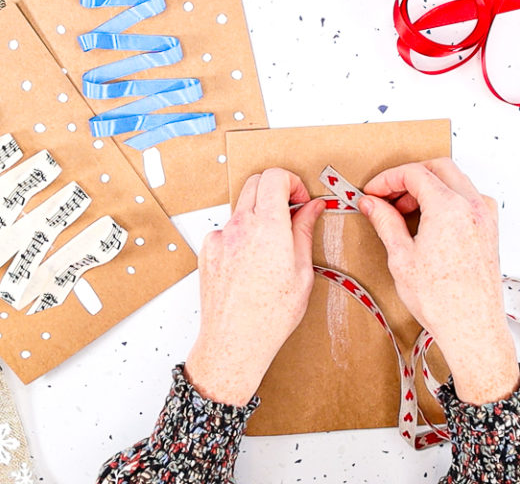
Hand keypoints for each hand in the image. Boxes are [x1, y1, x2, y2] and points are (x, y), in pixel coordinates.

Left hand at [185, 168, 325, 405]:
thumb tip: (313, 208)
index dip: (292, 181)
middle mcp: (239, 227)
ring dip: (259, 216)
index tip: (300, 198)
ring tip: (272, 249)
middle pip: (255, 183)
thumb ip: (304, 232)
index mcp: (268, 228)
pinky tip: (251, 264)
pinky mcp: (207, 250)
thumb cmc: (271, 316)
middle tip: (290, 212)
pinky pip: (227, 231)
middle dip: (276, 190)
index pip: (274, 177)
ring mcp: (219, 238)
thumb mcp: (301, 274)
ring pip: (241, 208)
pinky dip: (241, 237)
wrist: (234, 342)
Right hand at [357, 158, 518, 404]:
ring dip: (429, 186)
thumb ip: (385, 222)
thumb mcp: (401, 257)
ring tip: (405, 211)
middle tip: (387, 197)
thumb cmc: (441, 300)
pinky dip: (447, 199)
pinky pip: (468, 199)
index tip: (372, 192)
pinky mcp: (489, 230)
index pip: (414, 173)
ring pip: (455, 181)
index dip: (387, 179)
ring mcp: (484, 217)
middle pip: (438, 168)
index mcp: (449, 207)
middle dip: (409, 176)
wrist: (472, 327)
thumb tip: (372, 204)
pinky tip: (429, 221)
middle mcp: (472, 206)